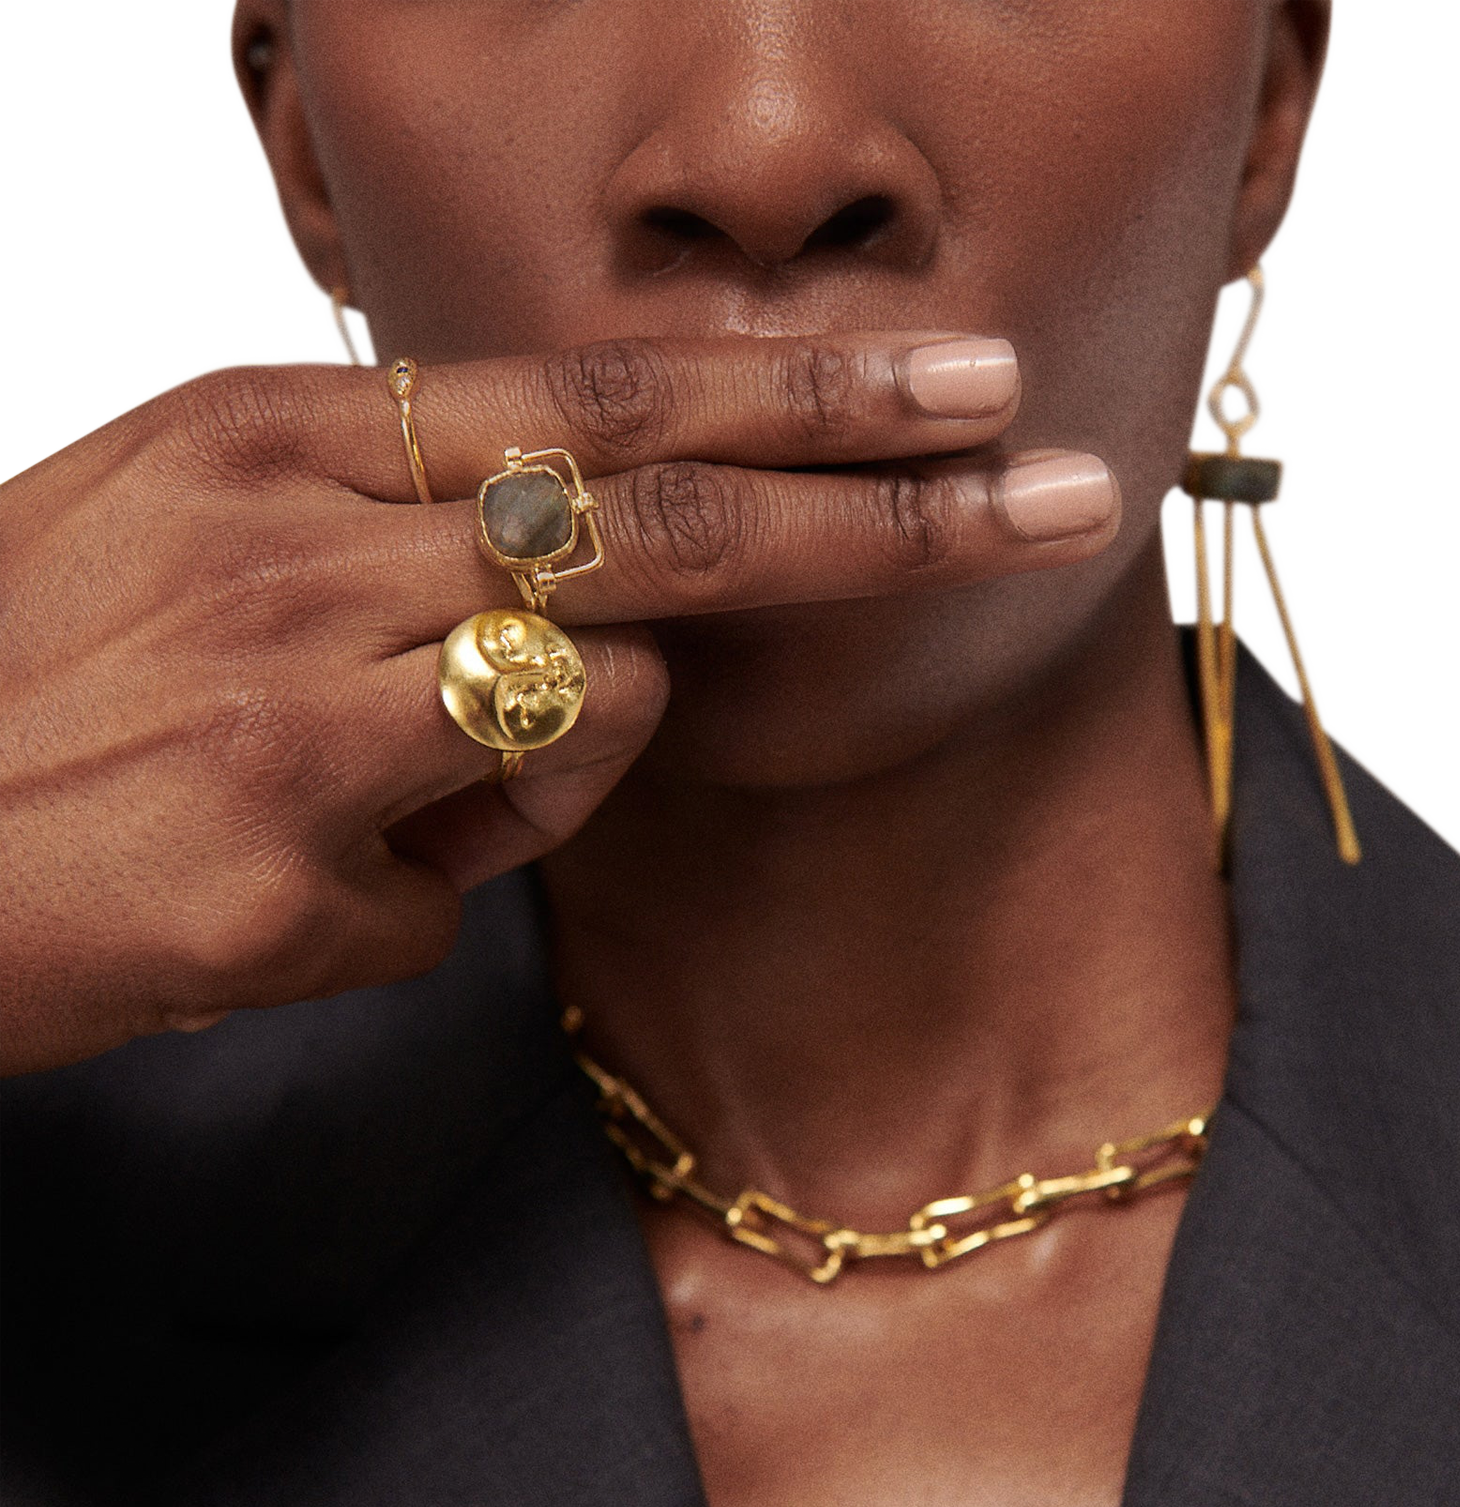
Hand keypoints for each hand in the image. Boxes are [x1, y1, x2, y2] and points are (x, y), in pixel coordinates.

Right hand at [0, 333, 1117, 1074]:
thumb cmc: (36, 712)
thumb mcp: (191, 567)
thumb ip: (401, 569)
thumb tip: (595, 649)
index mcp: (279, 429)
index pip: (599, 388)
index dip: (795, 384)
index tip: (947, 375)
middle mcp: (303, 506)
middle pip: (667, 487)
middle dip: (888, 484)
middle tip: (1051, 473)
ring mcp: (307, 648)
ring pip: (605, 672)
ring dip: (573, 738)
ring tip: (352, 791)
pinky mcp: (302, 803)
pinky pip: (515, 810)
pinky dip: (478, 846)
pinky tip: (316, 870)